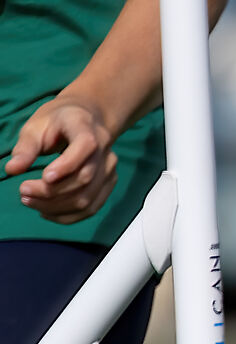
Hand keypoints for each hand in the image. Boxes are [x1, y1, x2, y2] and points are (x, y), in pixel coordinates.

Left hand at [8, 95, 120, 225]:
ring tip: (30, 202)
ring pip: (87, 200)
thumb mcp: (37, 126)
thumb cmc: (58, 121)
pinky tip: (47, 212)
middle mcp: (105, 152)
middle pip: (84, 179)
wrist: (88, 121)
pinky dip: (68, 216)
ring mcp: (109, 171)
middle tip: (23, 192)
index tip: (43, 177)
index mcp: (87, 129)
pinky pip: (91, 208)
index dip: (66, 166)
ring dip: (56, 207)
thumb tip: (12, 169)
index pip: (85, 147)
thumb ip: (26, 148)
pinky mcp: (108, 185)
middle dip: (52, 192)